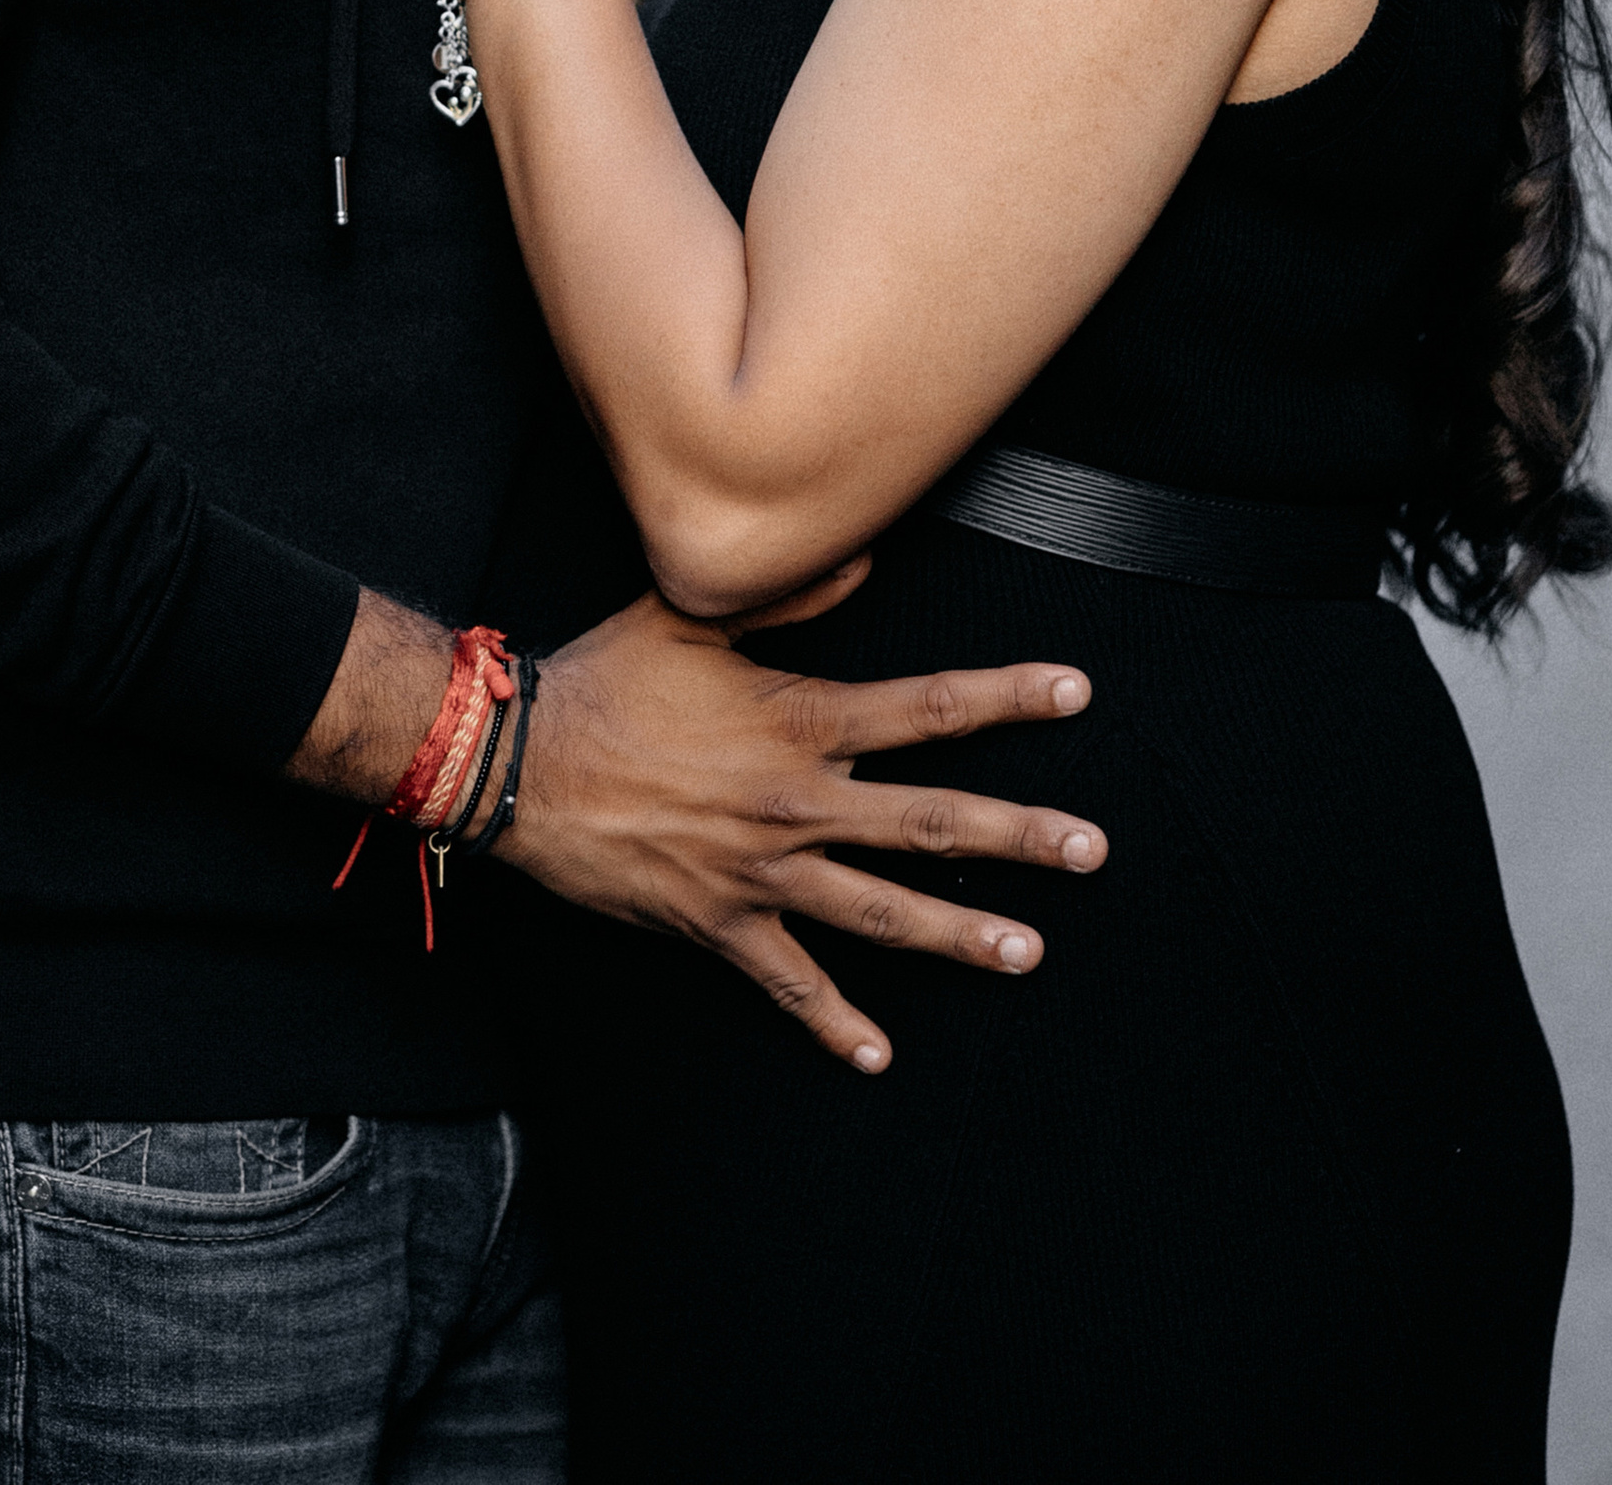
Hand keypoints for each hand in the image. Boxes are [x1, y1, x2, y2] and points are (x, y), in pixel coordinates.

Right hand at [495, 584, 1103, 1075]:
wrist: (517, 763)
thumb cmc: (604, 680)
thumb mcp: (694, 617)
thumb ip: (789, 594)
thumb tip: (866, 558)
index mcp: (799, 719)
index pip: (928, 707)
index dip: (1008, 696)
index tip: (1077, 691)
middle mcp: (797, 800)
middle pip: (932, 819)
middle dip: (1020, 835)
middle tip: (1094, 851)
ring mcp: (762, 871)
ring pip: (882, 909)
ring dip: (960, 934)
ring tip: (1028, 952)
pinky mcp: (719, 923)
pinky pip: (789, 982)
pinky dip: (834, 1023)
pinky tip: (879, 1054)